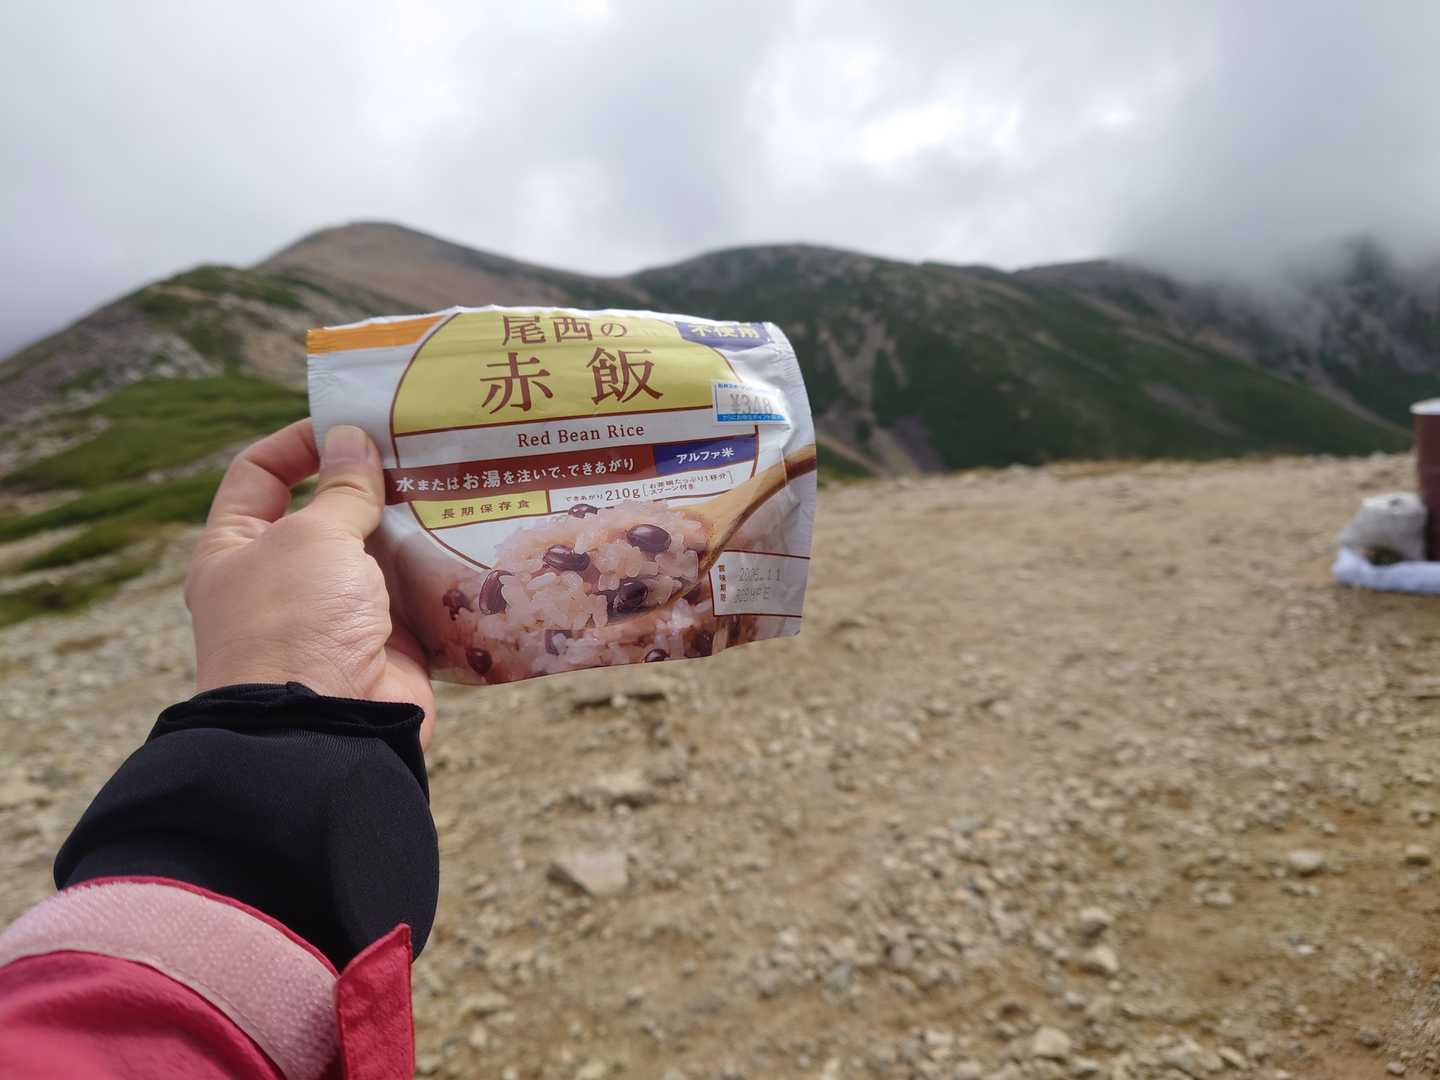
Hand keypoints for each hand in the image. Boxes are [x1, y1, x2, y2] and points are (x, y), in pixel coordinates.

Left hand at [186, 420, 434, 745]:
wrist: (323, 730)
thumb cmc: (295, 623)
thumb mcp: (313, 538)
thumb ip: (343, 488)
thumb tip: (354, 439)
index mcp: (237, 549)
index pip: (259, 475)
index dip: (300, 442)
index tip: (351, 421)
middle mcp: (284, 579)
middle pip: (330, 511)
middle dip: (374, 481)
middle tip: (423, 448)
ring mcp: (337, 613)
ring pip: (380, 552)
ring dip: (414, 523)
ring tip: (458, 482)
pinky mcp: (387, 642)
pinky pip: (416, 595)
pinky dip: (441, 571)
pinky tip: (472, 536)